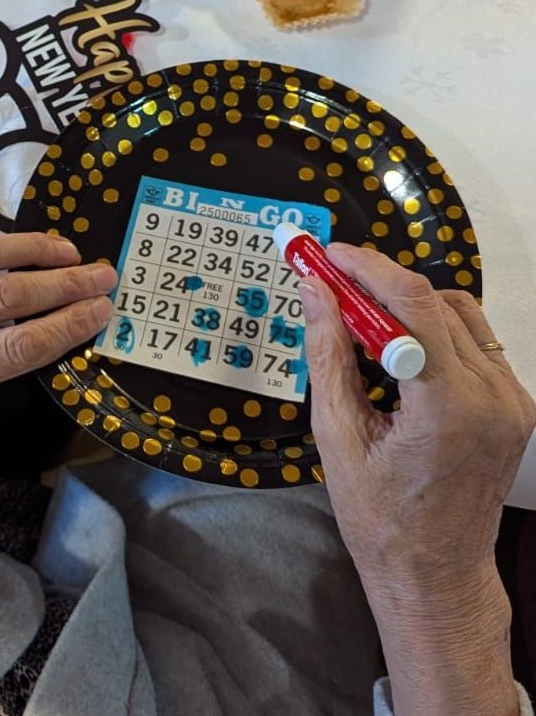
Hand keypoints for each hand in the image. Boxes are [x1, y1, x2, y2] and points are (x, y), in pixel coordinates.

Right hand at [300, 244, 534, 715]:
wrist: (435, 573)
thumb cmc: (380, 518)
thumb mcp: (336, 433)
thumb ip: (328, 353)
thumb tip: (313, 293)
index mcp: (448, 405)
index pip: (412, 304)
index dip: (364, 268)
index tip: (325, 256)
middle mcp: (493, 395)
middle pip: (436, 301)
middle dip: (378, 281)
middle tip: (330, 280)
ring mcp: (511, 400)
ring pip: (460, 314)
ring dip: (407, 303)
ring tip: (358, 317)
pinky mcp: (514, 405)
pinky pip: (474, 341)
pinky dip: (432, 329)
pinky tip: (396, 348)